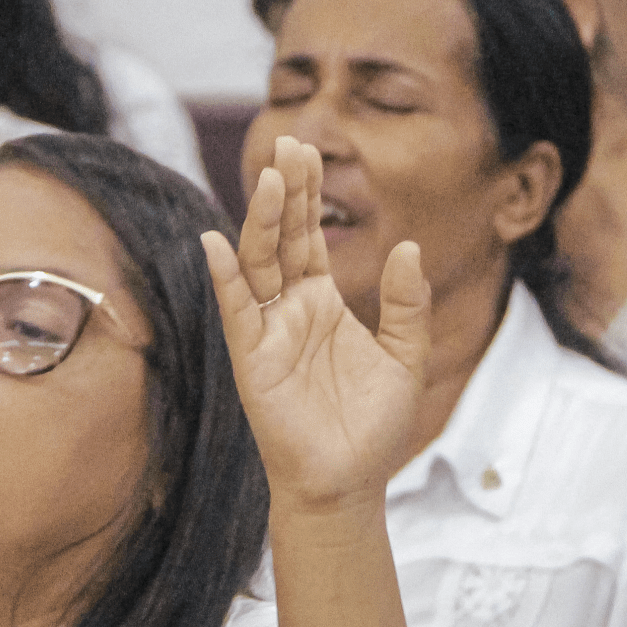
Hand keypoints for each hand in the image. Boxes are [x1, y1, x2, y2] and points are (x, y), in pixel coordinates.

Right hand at [201, 137, 429, 513]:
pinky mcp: (252, 359)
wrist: (349, 482)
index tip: (306, 150)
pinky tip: (217, 242)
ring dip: (260, 222)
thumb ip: (407, 305)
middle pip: (282, 238)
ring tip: (268, 179)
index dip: (307, 194)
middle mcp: (290, 309)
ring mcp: (268, 331)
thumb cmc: (373, 427)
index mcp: (323, 301)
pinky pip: (236, 311)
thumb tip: (409, 247)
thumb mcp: (406, 358)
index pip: (311, 236)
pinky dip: (225, 278)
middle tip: (288, 143)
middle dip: (284, 192)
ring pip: (258, 264)